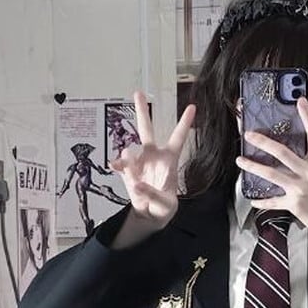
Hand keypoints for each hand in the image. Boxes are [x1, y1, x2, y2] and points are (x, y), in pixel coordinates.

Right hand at [109, 90, 195, 229]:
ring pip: (130, 151)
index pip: (178, 138)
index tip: (192, 106)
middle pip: (147, 129)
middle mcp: (153, 156)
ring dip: (128, 161)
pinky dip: (118, 166)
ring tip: (135, 181)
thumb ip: (151, 193)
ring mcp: (139, 163)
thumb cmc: (164, 208)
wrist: (149, 215)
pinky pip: (121, 165)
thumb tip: (136, 183)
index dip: (184, 123)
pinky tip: (115, 167)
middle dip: (142, 111)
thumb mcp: (164, 204)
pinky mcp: (128, 172)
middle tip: (138, 92)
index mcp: (169, 160)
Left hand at [234, 97, 307, 275]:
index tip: (300, 101)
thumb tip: (292, 152)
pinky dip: (262, 201)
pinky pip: (273, 201)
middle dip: (263, 142)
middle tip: (249, 134)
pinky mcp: (294, 204)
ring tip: (241, 161)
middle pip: (283, 152)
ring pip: (272, 174)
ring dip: (253, 167)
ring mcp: (301, 188)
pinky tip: (253, 199)